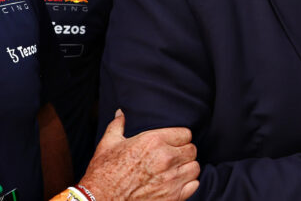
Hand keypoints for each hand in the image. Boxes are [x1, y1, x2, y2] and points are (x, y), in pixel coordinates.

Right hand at [80, 110, 199, 200]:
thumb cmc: (102, 173)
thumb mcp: (108, 145)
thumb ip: (117, 125)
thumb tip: (120, 113)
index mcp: (153, 141)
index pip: (185, 134)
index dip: (179, 138)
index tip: (172, 143)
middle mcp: (165, 159)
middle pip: (192, 150)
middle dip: (184, 153)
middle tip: (173, 158)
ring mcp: (171, 180)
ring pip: (195, 167)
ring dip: (186, 168)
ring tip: (175, 170)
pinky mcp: (173, 197)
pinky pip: (194, 185)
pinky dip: (187, 184)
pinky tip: (175, 184)